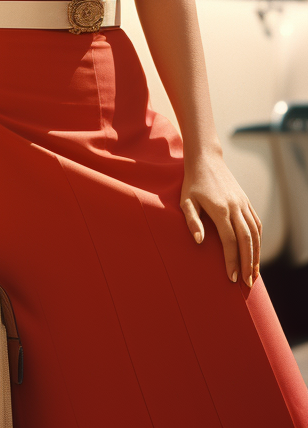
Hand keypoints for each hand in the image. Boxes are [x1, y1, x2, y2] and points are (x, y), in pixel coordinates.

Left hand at [180, 149, 260, 287]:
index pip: (230, 241)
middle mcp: (235, 208)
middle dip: (247, 264)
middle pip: (247, 241)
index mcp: (220, 209)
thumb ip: (192, 220)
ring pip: (256, 234)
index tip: (231, 278)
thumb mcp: (186, 200)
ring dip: (256, 255)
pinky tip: (256, 253)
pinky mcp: (247, 202)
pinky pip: (257, 224)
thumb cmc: (192, 183)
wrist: (205, 160)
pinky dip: (259, 241)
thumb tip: (199, 241)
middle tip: (247, 284)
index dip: (232, 261)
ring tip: (253, 274)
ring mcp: (243, 204)